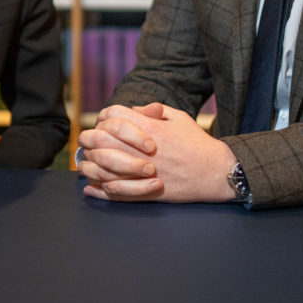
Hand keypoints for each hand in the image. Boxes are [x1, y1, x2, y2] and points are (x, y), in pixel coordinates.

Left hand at [80, 104, 237, 202]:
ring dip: (91, 163)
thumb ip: (153, 111)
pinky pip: (114, 191)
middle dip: (91, 138)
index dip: (104, 117)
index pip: (113, 115)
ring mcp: (142, 172)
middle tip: (89, 141)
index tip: (104, 122)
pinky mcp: (145, 192)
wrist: (214, 172)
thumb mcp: (178, 118)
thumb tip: (131, 110)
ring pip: (102, 166)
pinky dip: (99, 189)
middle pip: (101, 138)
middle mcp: (141, 149)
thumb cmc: (198, 143)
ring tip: (87, 163)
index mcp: (150, 128)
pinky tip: (91, 186)